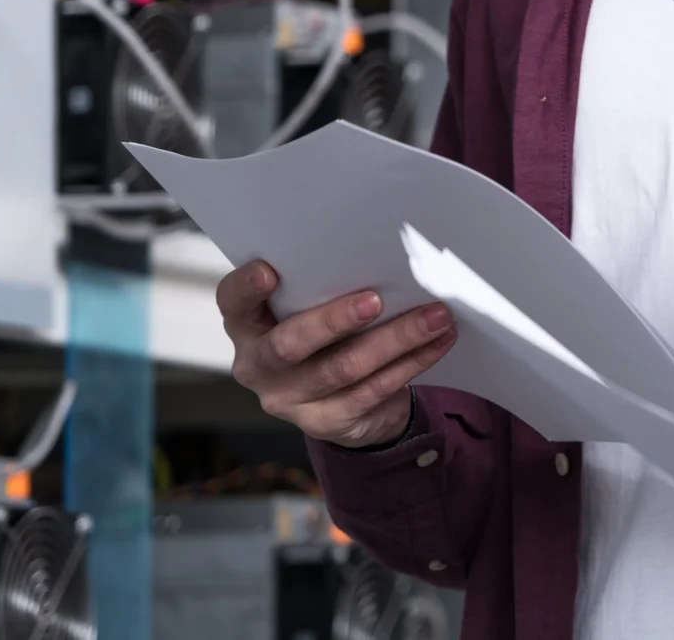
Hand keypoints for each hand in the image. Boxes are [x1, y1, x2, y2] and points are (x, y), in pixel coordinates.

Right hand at [216, 260, 456, 448]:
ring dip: (396, 339)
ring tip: (435, 315)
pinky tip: (440, 341)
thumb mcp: (309, 308)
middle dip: (334, 320)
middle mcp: (259, 366)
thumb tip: (383, 251)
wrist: (340, 400)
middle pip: (290, 344)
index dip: (245, 288)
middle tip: (376, 299)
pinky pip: (374, 390)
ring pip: (344, 368)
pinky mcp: (326, 422)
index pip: (233, 304)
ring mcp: (289, 400)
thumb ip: (322, 285)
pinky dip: (413, 362)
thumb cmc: (324, 333)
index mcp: (248, 326)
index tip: (269, 270)